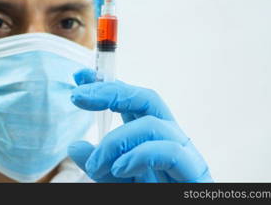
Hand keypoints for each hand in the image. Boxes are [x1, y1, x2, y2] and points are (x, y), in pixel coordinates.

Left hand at [67, 69, 211, 182]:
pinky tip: (119, 168)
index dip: (107, 85)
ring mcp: (185, 154)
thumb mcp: (116, 181)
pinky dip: (140, 155)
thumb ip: (100, 165)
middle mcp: (169, 139)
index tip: (79, 77)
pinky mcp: (195, 172)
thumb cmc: (150, 198)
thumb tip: (75, 145)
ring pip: (153, 124)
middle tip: (78, 96)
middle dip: (111, 91)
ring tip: (96, 164)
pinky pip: (169, 151)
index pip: (131, 102)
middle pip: (147, 99)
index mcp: (151, 138)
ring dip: (116, 141)